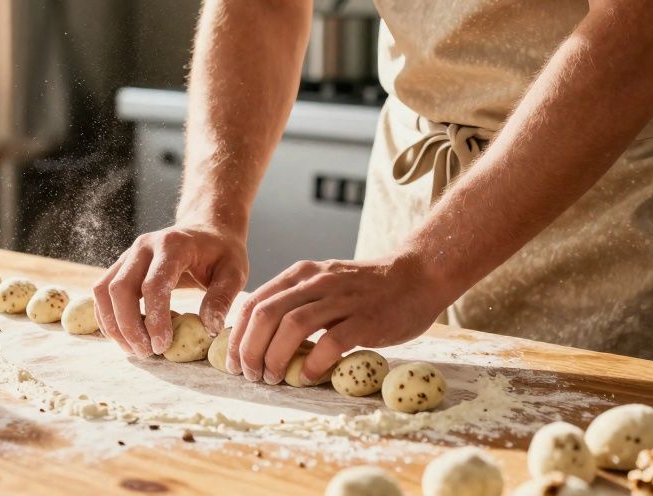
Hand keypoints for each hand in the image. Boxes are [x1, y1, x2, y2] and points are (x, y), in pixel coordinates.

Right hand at [93, 225, 248, 356]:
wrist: (207, 227)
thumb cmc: (222, 251)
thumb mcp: (234, 272)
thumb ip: (222, 298)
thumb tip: (209, 328)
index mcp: (173, 245)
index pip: (154, 285)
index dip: (155, 319)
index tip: (162, 346)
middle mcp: (144, 246)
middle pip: (120, 288)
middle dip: (128, 326)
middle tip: (146, 353)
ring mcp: (129, 254)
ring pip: (103, 290)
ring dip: (112, 323)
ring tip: (133, 349)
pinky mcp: (122, 264)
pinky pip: (102, 291)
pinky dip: (107, 316)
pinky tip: (125, 335)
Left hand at [225, 253, 450, 384]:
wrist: (419, 275)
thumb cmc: (368, 288)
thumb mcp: (324, 283)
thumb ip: (297, 302)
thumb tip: (263, 339)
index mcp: (301, 274)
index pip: (254, 303)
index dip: (237, 336)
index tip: (233, 362)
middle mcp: (316, 283)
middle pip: (266, 315)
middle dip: (250, 349)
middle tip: (250, 375)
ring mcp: (341, 299)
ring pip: (292, 326)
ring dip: (275, 357)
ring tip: (273, 378)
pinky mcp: (366, 319)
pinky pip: (331, 341)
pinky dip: (314, 362)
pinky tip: (309, 377)